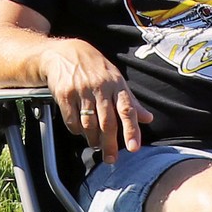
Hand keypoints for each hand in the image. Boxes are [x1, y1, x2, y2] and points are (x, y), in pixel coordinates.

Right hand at [41, 39, 148, 157]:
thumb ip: (130, 101)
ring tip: (96, 144)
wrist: (63, 52)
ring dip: (93, 139)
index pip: (127, 109)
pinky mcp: (64, 94)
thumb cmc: (94, 67)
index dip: (131, 129)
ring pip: (89, 124)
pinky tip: (80, 131)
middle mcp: (100, 87)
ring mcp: (81, 90)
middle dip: (110, 144)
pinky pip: (72, 120)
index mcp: (116, 84)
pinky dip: (76, 130)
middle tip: (111, 159)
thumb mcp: (115, 79)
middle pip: (107, 122)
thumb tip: (148, 119)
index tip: (134, 147)